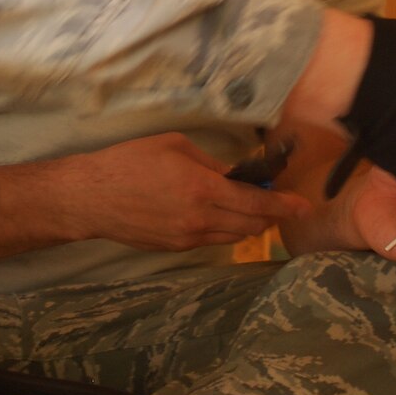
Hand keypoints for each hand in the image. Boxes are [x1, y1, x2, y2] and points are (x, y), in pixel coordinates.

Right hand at [64, 134, 309, 250]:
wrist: (91, 197)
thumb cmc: (129, 162)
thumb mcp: (175, 146)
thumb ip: (211, 163)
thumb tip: (236, 174)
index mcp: (203, 188)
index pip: (256, 203)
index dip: (284, 206)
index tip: (304, 206)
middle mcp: (200, 219)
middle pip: (251, 225)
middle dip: (270, 216)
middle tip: (277, 202)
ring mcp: (187, 238)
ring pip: (233, 237)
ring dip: (247, 224)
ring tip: (247, 207)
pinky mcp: (175, 248)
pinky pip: (211, 240)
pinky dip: (223, 228)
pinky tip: (216, 214)